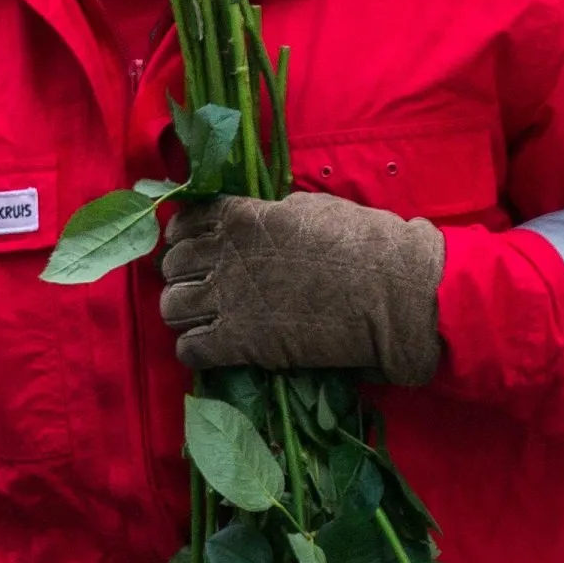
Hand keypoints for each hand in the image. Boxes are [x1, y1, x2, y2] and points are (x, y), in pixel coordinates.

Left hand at [158, 191, 446, 382]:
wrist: (392, 293)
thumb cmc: (364, 244)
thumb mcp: (309, 210)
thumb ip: (269, 216)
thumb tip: (257, 221)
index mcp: (241, 217)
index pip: (184, 221)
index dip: (185, 237)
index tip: (197, 248)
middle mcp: (224, 255)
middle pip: (171, 265)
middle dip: (184, 277)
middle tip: (205, 288)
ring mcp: (228, 299)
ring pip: (171, 307)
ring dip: (185, 314)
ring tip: (206, 320)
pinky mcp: (239, 342)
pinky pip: (189, 349)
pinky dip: (195, 351)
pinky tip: (214, 350)